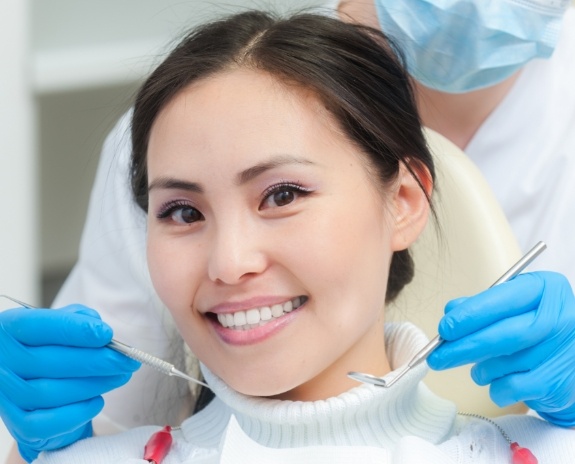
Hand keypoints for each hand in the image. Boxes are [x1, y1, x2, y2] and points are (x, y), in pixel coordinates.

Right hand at [0, 305, 139, 461]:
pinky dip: (77, 413)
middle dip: (95, 360)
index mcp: (10, 329)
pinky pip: (46, 424)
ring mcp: (7, 396)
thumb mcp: (63, 324)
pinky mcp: (19, 424)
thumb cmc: (55, 349)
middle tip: (126, 360)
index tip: (107, 334)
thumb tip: (97, 326)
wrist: (41, 388)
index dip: (74, 330)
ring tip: (121, 376)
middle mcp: (2, 362)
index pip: (37, 326)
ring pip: (49, 393)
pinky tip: (97, 401)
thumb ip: (79, 318)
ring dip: (93, 384)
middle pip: (48, 362)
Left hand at [427, 271, 574, 425]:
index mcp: (545, 289)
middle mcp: (560, 317)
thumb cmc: (535, 328)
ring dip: (481, 369)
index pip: (502, 300)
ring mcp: (563, 351)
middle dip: (464, 347)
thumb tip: (451, 311)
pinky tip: (497, 382)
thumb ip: (481, 305)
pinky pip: (513, 387)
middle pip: (504, 334)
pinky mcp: (558, 381)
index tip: (444, 328)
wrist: (570, 360)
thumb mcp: (513, 305)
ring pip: (505, 363)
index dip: (469, 315)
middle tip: (437, 356)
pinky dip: (496, 387)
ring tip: (478, 369)